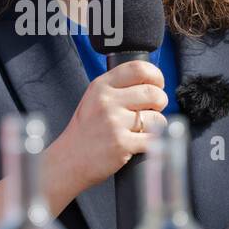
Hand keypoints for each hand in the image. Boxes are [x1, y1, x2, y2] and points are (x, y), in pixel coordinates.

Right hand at [47, 60, 167, 191]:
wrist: (68, 160)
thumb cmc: (85, 131)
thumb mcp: (94, 99)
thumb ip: (118, 88)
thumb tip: (152, 83)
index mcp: (101, 86)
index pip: (138, 68)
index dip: (156, 76)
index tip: (158, 85)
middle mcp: (107, 101)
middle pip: (153, 93)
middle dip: (160, 102)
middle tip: (153, 110)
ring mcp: (114, 123)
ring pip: (156, 117)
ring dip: (156, 125)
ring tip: (142, 129)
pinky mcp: (121, 144)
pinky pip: (153, 138)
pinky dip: (154, 142)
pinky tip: (141, 142)